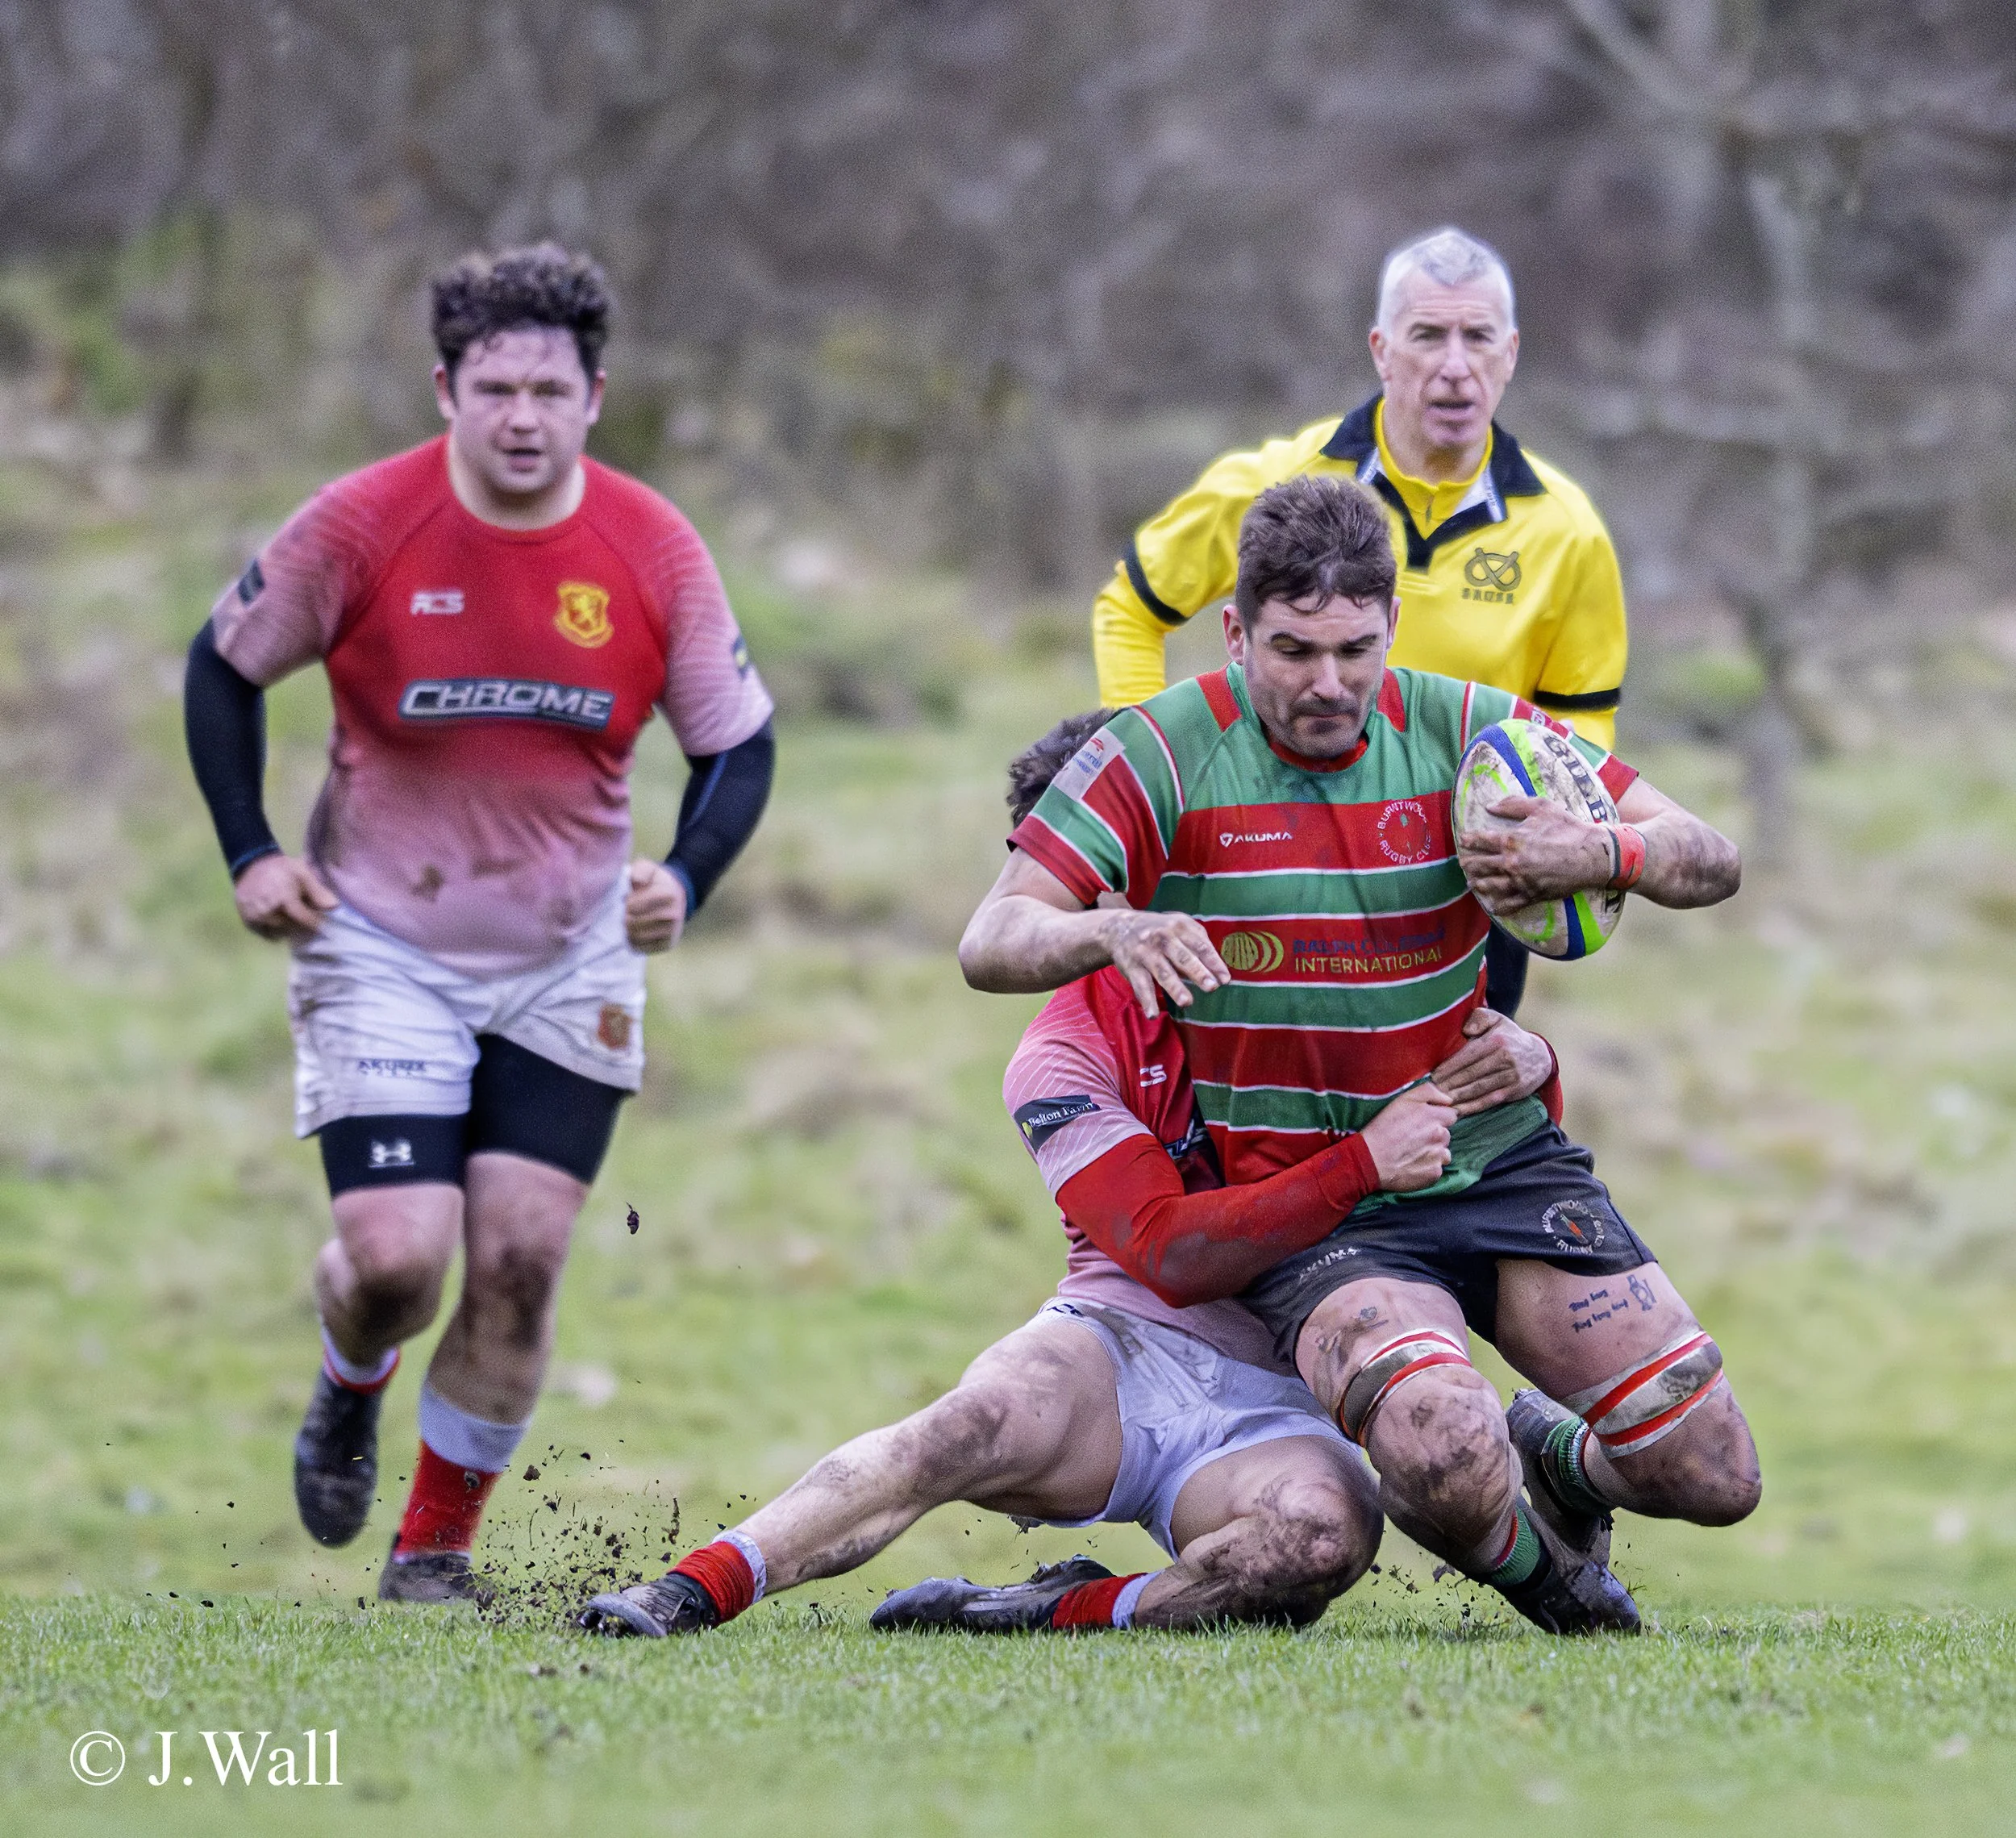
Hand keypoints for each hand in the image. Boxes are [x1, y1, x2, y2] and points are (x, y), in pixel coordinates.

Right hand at [234, 853, 336, 942]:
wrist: (251, 863)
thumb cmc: (281, 868)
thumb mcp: (303, 874)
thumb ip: (318, 891)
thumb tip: (334, 907)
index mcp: (284, 898)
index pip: (304, 919)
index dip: (315, 923)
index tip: (324, 925)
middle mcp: (268, 910)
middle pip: (291, 924)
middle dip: (299, 918)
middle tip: (301, 907)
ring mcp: (255, 914)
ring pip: (278, 926)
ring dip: (284, 919)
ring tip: (285, 906)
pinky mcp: (246, 916)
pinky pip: (264, 926)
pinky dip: (271, 921)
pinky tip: (273, 910)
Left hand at [625, 859, 688, 953]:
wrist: (676, 897)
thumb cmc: (656, 882)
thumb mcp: (648, 869)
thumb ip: (641, 870)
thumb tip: (638, 882)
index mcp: (668, 894)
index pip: (636, 905)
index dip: (627, 903)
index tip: (627, 900)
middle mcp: (673, 915)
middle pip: (635, 922)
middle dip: (625, 917)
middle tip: (625, 913)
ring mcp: (672, 932)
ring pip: (638, 936)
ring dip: (627, 930)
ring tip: (627, 923)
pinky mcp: (668, 944)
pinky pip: (644, 948)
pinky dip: (634, 942)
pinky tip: (632, 934)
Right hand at [1102, 908, 1229, 1018]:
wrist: (1119, 928)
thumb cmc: (1159, 930)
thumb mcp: (1179, 925)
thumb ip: (1198, 942)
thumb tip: (1216, 968)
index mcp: (1179, 927)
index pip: (1200, 946)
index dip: (1214, 963)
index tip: (1225, 979)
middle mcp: (1162, 938)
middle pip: (1183, 957)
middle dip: (1198, 972)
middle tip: (1211, 987)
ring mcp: (1146, 953)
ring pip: (1162, 972)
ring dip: (1174, 987)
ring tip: (1186, 1002)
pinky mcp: (1131, 967)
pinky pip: (1140, 985)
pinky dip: (1146, 1000)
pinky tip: (1152, 1014)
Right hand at [1358, 1081, 1455, 1191]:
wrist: (1371, 1159)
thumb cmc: (1384, 1126)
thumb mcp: (1403, 1099)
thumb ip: (1430, 1092)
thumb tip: (1449, 1099)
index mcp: (1434, 1116)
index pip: (1451, 1115)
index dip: (1437, 1117)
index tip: (1423, 1122)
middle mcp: (1441, 1135)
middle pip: (1446, 1133)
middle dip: (1435, 1134)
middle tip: (1414, 1137)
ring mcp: (1439, 1156)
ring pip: (1444, 1151)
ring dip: (1434, 1151)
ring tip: (1414, 1152)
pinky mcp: (1434, 1173)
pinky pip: (1438, 1167)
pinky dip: (1429, 1166)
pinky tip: (1413, 1164)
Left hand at [1430, 1007, 1554, 1117]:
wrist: (1540, 1056)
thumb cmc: (1509, 1036)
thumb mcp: (1497, 1019)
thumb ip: (1479, 1017)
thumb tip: (1466, 1030)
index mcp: (1496, 1040)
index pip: (1466, 1056)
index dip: (1448, 1067)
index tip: (1432, 1075)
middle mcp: (1504, 1059)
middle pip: (1470, 1074)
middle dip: (1448, 1084)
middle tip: (1430, 1091)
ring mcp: (1510, 1077)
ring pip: (1478, 1089)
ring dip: (1457, 1097)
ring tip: (1440, 1101)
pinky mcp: (1514, 1091)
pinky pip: (1489, 1101)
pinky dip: (1472, 1107)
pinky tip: (1458, 1110)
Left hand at [1457, 795, 1613, 914]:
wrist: (1591, 854)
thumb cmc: (1568, 828)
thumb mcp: (1541, 807)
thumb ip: (1513, 805)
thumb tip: (1489, 807)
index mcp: (1512, 840)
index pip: (1482, 841)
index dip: (1470, 840)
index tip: (1462, 840)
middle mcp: (1512, 863)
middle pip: (1482, 865)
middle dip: (1470, 864)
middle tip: (1463, 864)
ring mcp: (1521, 881)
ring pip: (1492, 886)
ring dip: (1479, 885)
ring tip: (1472, 884)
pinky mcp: (1533, 895)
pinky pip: (1512, 904)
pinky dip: (1501, 907)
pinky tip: (1493, 908)